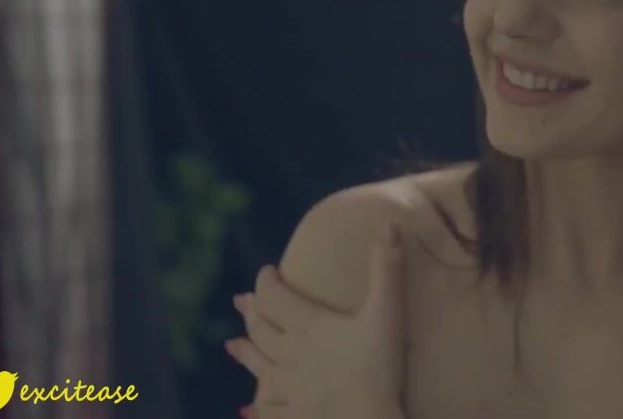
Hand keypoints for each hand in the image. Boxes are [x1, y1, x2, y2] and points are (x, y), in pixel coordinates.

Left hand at [226, 220, 406, 418]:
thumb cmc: (377, 368)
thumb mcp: (387, 313)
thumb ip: (387, 269)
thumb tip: (391, 224)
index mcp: (310, 326)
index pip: (276, 298)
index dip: (267, 283)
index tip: (265, 272)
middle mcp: (290, 354)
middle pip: (262, 330)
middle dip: (253, 313)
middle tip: (242, 302)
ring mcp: (288, 388)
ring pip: (258, 365)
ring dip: (245, 352)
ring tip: (232, 344)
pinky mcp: (291, 416)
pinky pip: (268, 410)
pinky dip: (256, 407)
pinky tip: (247, 408)